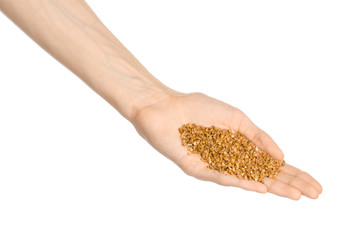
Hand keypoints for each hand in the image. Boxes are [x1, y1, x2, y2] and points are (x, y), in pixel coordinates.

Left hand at [132, 92, 322, 199]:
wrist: (166, 106)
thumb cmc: (198, 107)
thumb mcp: (236, 118)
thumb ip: (258, 136)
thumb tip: (281, 156)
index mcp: (240, 147)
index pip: (270, 163)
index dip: (292, 172)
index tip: (313, 183)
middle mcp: (230, 160)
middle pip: (264, 175)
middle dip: (289, 183)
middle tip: (315, 194)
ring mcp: (215, 166)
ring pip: (247, 179)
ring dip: (272, 187)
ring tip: (295, 195)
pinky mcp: (198, 168)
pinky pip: (221, 176)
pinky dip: (240, 181)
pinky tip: (259, 186)